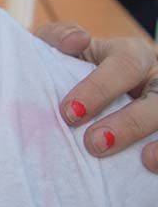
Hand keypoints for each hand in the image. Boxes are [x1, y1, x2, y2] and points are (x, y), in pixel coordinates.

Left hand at [35, 22, 157, 171]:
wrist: (87, 95)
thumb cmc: (71, 67)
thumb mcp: (61, 47)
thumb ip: (60, 38)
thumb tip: (77, 40)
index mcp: (131, 54)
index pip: (123, 65)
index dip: (99, 89)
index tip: (69, 113)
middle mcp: (157, 78)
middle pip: (157, 98)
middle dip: (130, 122)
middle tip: (95, 143)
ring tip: (146, 161)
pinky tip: (153, 168)